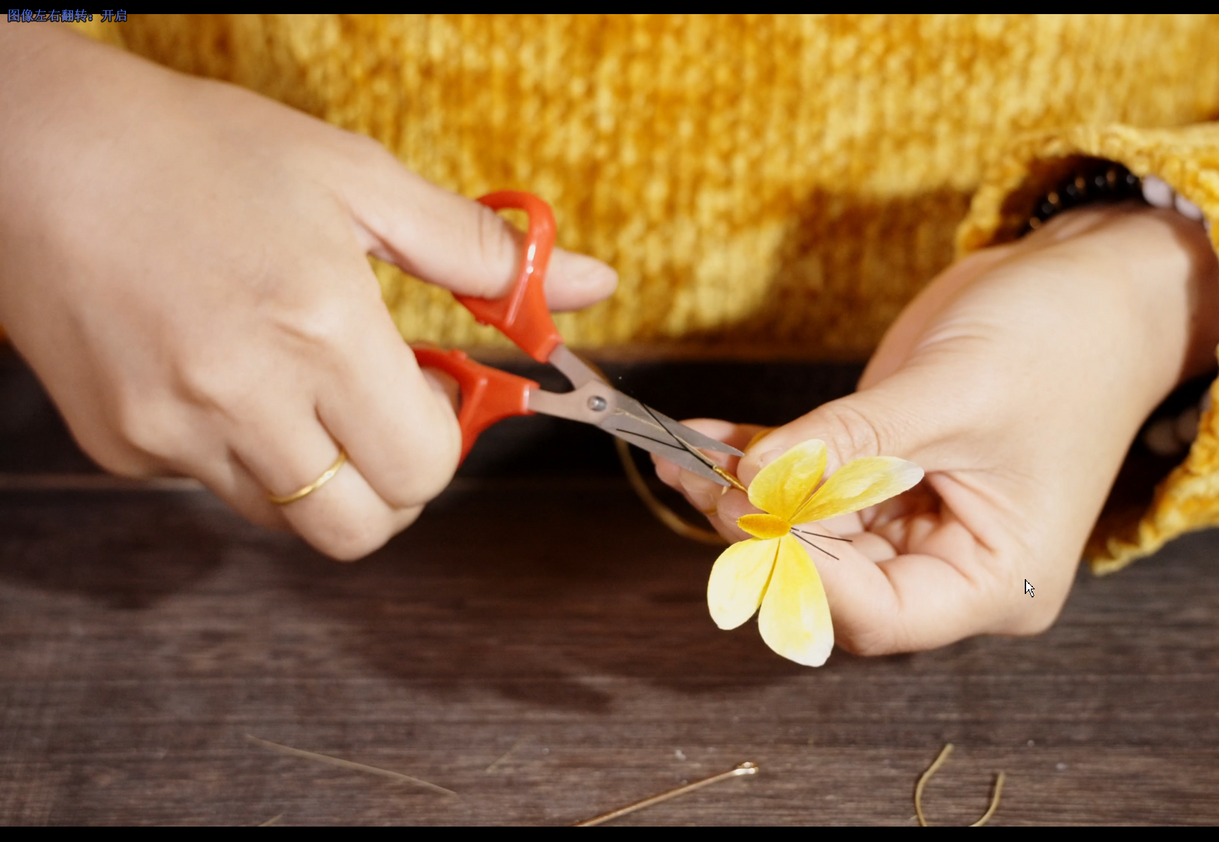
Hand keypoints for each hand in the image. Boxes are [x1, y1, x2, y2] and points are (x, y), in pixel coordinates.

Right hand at [0, 27, 616, 558]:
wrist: (34, 152)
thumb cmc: (203, 153)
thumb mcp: (358, 180)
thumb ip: (479, 253)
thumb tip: (588, 289)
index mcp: (318, 329)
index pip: (426, 468)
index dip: (448, 435)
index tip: (436, 387)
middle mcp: (242, 398)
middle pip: (364, 527)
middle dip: (399, 482)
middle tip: (386, 409)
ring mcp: (172, 432)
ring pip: (293, 517)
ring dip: (325, 471)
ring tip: (301, 379)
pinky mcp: (121, 448)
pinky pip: (216, 487)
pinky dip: (244, 452)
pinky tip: (224, 372)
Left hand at [656, 203, 1218, 653]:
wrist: (1093, 287)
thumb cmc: (1061, 342)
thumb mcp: (951, 393)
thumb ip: (850, 443)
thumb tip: (755, 478)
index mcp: (996, 580)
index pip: (878, 614)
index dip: (803, 573)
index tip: (746, 513)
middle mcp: (951, 567)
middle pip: (833, 580)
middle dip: (761, 531)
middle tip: (700, 478)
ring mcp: (915, 525)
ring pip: (810, 535)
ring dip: (747, 496)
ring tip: (683, 456)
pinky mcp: (887, 479)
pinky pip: (813, 487)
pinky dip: (762, 462)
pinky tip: (706, 437)